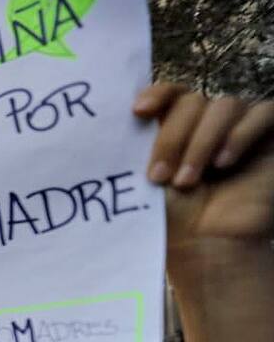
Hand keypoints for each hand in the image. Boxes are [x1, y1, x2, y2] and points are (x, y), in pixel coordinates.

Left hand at [133, 85, 273, 341]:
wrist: (206, 249)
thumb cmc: (171, 222)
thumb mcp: (142, 182)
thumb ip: (129, 150)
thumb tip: (86, 128)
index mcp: (174, 128)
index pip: (167, 92)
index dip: (155, 93)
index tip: (136, 111)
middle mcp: (206, 123)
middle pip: (191, 100)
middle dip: (173, 138)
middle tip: (159, 177)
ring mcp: (238, 128)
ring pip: (223, 105)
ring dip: (201, 143)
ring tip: (192, 181)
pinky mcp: (269, 137)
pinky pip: (263, 113)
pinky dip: (241, 134)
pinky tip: (224, 163)